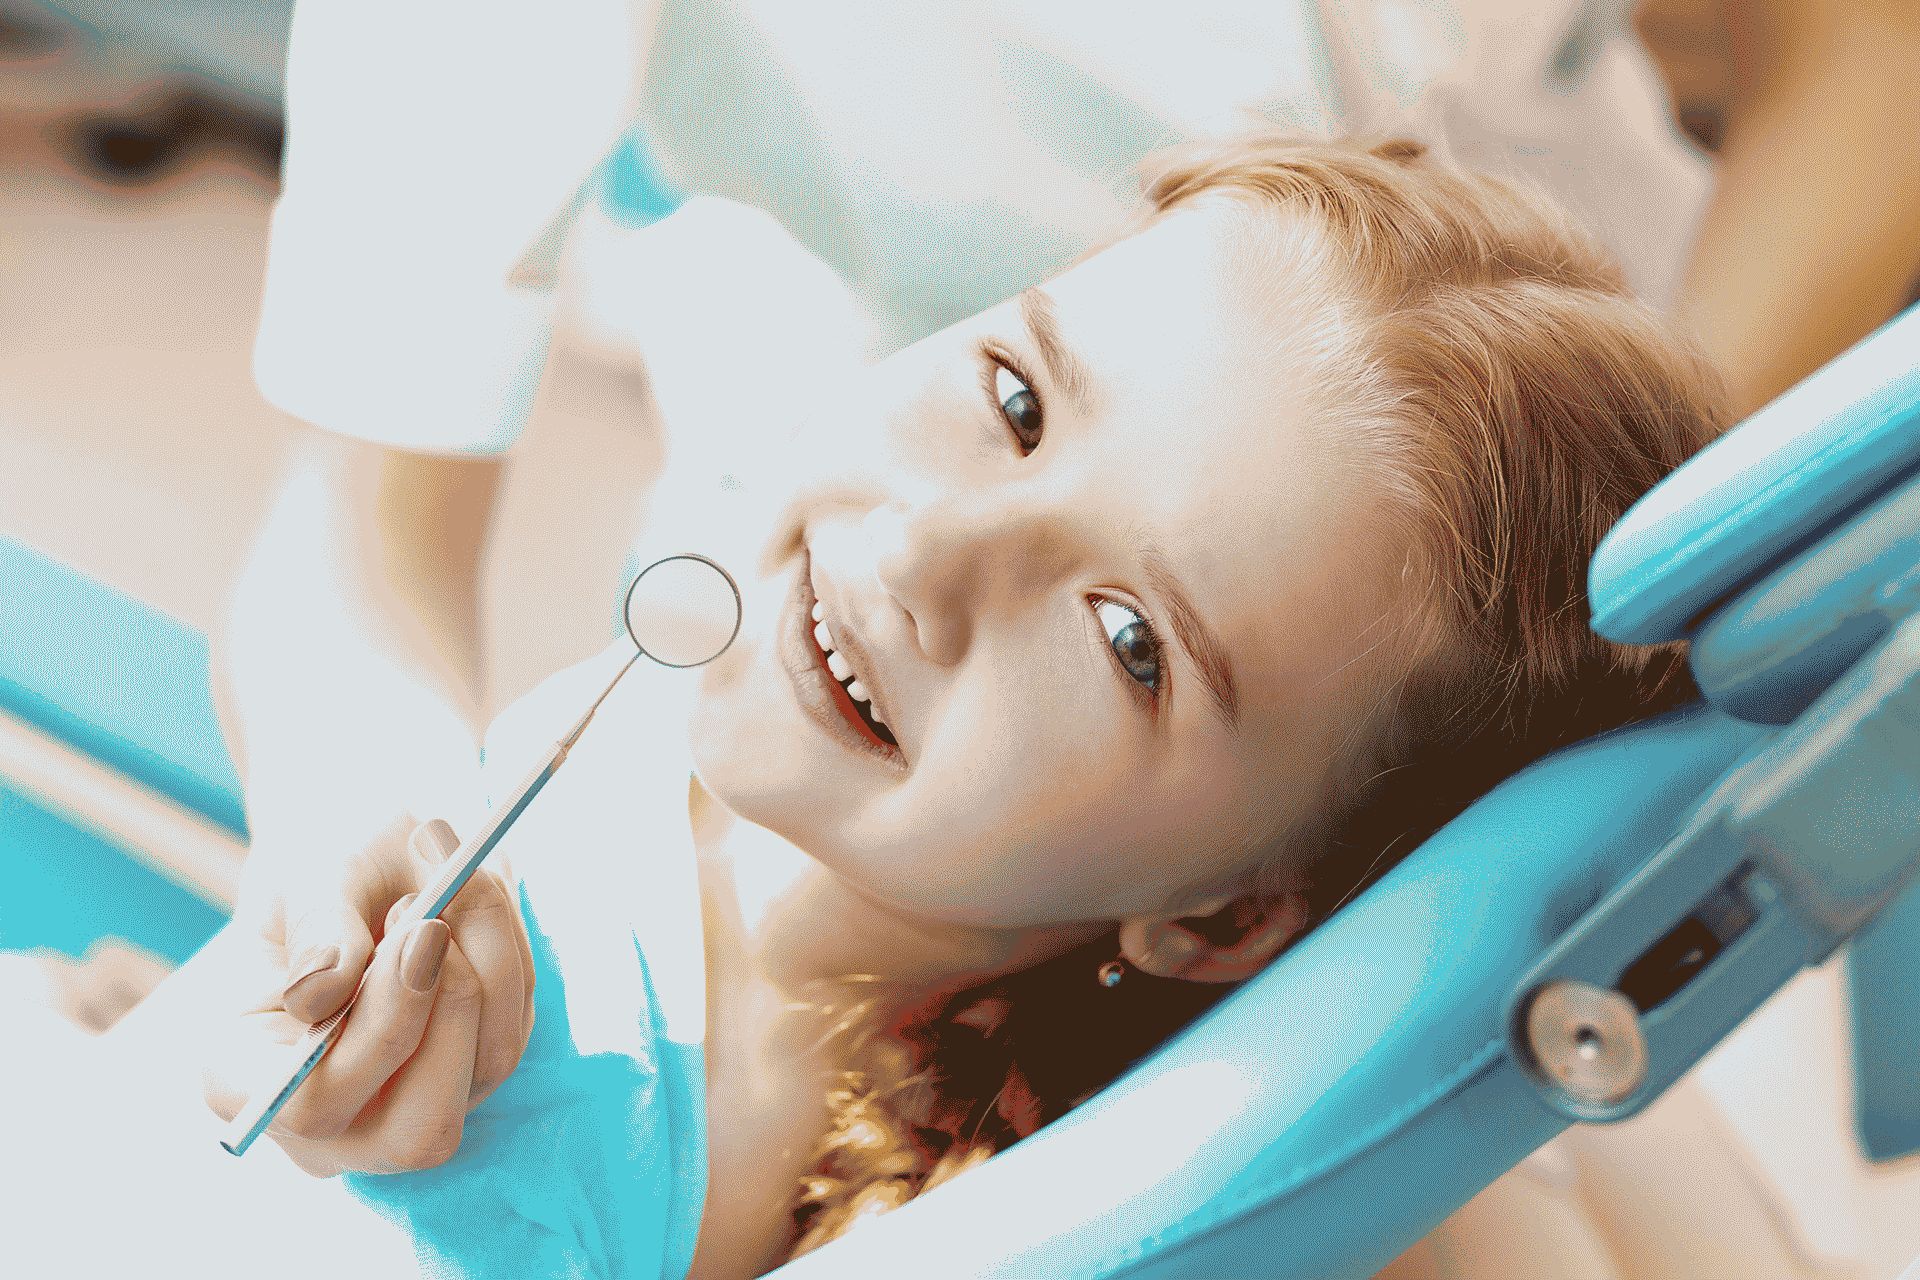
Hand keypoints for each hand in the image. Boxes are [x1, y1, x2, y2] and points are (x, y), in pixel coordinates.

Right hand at [203, 814, 534, 1176]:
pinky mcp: (472, 1070)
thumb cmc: (324, 858)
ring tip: (450, 875)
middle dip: (451, 1011)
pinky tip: (470, 895)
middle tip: (440, 911)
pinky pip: (514, 1024)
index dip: (377, 1033)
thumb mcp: (309, 871)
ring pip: (486, 1066)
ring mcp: (410, 1103)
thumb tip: (318, 995)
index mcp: (244, 1076)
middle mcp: (331, 1116)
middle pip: (420, 1131)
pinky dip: (506, 950)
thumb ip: (316, 930)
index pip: (312, 1106)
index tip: (421, 930)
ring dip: (488, 957)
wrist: (370, 849)